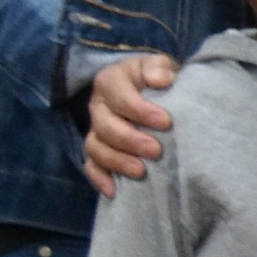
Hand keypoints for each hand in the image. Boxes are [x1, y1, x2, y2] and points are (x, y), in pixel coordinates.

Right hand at [83, 52, 178, 194]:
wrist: (159, 91)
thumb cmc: (162, 79)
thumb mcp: (162, 66)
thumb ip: (160, 67)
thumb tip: (161, 79)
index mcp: (112, 80)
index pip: (117, 95)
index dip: (139, 110)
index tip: (165, 122)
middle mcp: (99, 104)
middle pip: (104, 124)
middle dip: (130, 139)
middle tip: (156, 150)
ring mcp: (96, 128)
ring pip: (95, 146)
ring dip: (117, 160)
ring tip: (141, 171)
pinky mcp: (98, 149)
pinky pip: (91, 165)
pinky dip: (100, 178)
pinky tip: (115, 190)